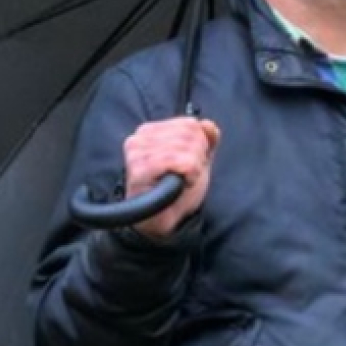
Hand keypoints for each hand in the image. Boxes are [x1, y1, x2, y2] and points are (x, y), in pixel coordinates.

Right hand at [123, 116, 220, 238]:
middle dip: (197, 157)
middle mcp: (139, 138)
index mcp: (149, 132)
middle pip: (189, 133)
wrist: (161, 221)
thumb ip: (205, 139)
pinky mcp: (140, 169)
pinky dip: (190, 174)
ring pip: (188, 147)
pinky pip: (182, 161)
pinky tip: (180, 184)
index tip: (188, 165)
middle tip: (185, 175)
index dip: (198, 146)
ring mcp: (137, 153)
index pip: (189, 123)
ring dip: (194, 168)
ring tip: (181, 181)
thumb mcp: (196, 160)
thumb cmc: (175, 191)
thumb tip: (208, 124)